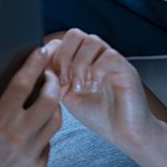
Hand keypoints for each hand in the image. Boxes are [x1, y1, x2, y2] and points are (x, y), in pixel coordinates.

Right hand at [0, 47, 60, 166]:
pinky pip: (49, 140)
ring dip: (54, 103)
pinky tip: (36, 123)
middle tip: (48, 73)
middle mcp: (19, 136)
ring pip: (55, 120)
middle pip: (49, 100)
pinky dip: (46, 127)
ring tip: (46, 94)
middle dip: (52, 81)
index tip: (40, 51)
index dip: (33, 65)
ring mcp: (32, 153)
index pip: (22, 85)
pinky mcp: (39, 166)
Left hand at [49, 28, 153, 146]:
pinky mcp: (126, 68)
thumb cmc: (95, 114)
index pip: (60, 41)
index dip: (50, 55)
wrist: (123, 132)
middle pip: (75, 34)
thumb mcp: (65, 96)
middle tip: (63, 80)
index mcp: (78, 59)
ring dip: (79, 64)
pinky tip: (93, 88)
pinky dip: (96, 71)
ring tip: (78, 86)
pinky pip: (110, 56)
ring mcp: (110, 60)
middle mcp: (94, 56)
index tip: (48, 76)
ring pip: (92, 41)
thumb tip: (40, 66)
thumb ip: (53, 79)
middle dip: (63, 55)